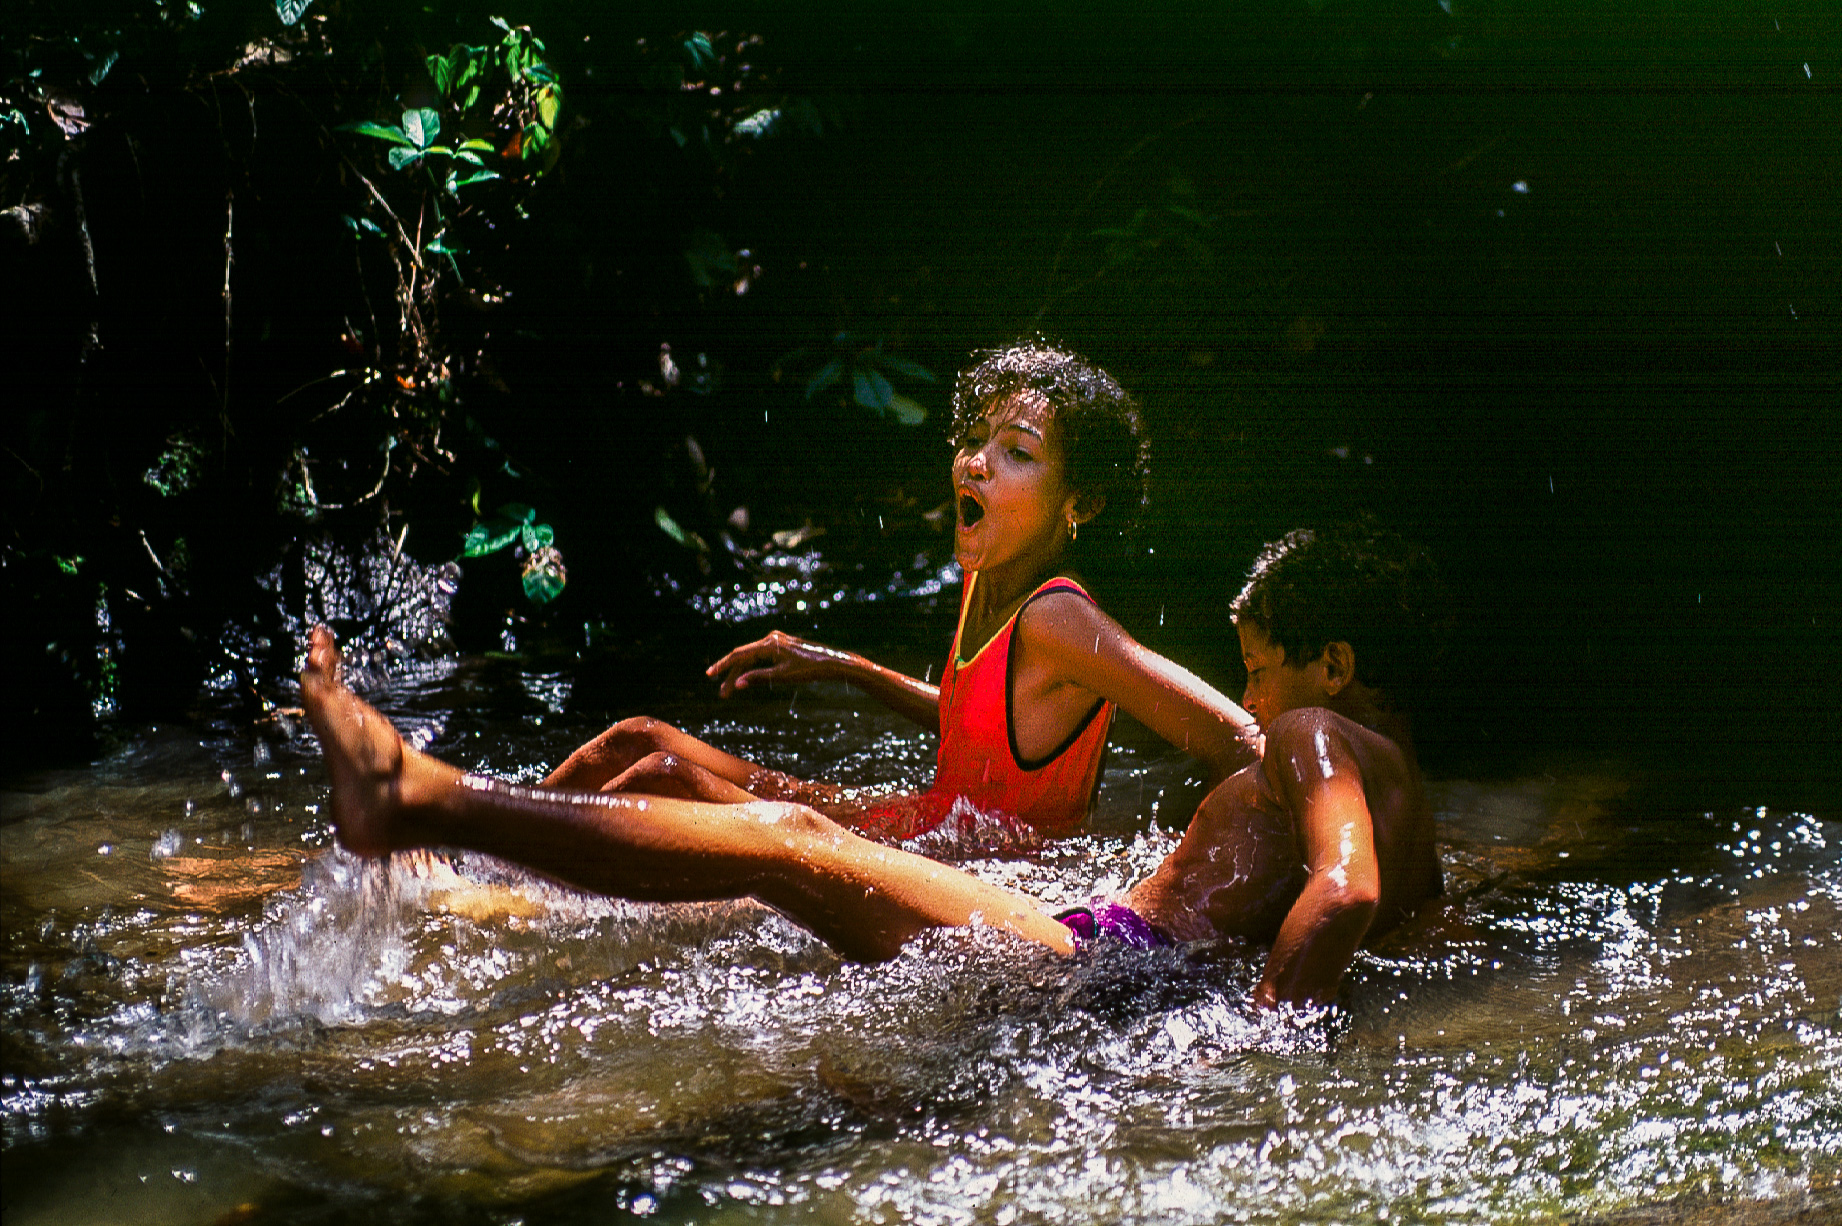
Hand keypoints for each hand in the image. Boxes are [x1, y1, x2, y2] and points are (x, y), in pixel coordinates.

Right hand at [705, 630, 855, 697]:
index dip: (723, 666)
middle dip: (732, 675)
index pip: (740, 655)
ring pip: (751, 657)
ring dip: (741, 673)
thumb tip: (737, 683)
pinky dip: (752, 668)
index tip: (709, 675)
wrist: (831, 662)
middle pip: (744, 657)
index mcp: (769, 644)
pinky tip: (745, 678)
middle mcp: (770, 638)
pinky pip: (760, 656)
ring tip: (731, 690)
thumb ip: (758, 678)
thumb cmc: (808, 670)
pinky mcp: (781, 645)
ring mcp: (776, 641)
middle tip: (723, 694)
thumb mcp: (782, 676)